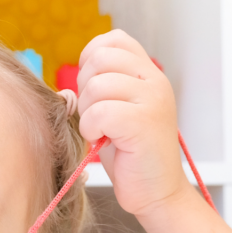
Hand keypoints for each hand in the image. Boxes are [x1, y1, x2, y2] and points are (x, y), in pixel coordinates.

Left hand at [75, 30, 185, 216]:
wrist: (155, 192)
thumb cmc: (130, 154)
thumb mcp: (118, 108)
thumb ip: (106, 83)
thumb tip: (77, 74)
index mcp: (149, 73)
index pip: (113, 40)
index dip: (91, 60)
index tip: (94, 91)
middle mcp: (155, 80)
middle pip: (99, 60)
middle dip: (86, 90)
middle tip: (98, 117)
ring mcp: (153, 100)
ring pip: (96, 86)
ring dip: (88, 113)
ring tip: (103, 132)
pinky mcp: (144, 123)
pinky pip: (100, 112)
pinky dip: (92, 129)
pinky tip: (104, 140)